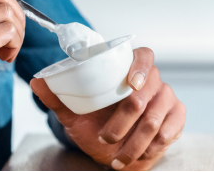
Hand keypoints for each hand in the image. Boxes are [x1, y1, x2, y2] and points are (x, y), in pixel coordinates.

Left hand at [31, 48, 184, 170]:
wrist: (111, 149)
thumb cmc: (95, 124)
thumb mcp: (73, 112)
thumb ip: (57, 96)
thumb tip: (36, 81)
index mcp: (127, 68)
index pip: (143, 55)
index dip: (140, 67)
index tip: (131, 84)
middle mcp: (151, 80)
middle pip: (149, 90)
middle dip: (125, 120)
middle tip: (106, 138)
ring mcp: (166, 98)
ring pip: (156, 116)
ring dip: (136, 141)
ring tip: (118, 157)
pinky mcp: (177, 117)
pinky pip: (171, 130)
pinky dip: (154, 147)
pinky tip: (140, 156)